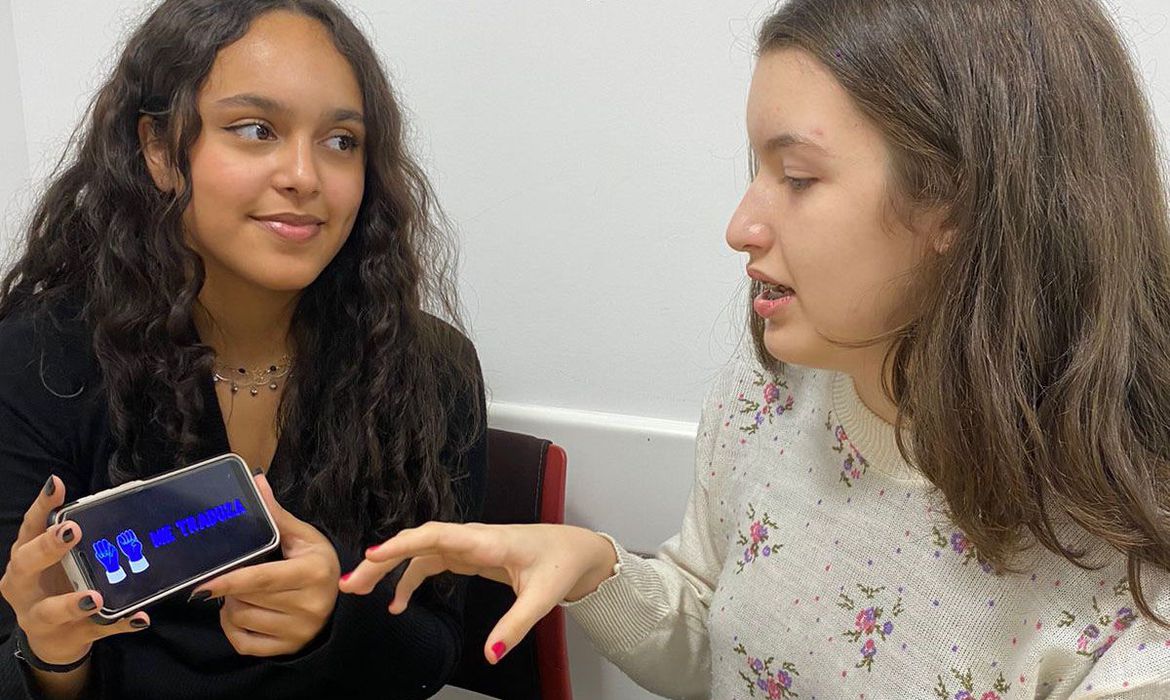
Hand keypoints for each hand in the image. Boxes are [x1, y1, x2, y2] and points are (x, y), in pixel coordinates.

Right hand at [0, 476, 149, 665]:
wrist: (54, 637)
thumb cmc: (58, 582)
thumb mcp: (63, 557)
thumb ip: (82, 532)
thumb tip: (122, 495)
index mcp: (26, 556)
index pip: (30, 527)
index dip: (41, 507)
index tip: (56, 485)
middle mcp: (24, 584)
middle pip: (26, 564)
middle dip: (47, 547)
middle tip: (71, 532)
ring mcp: (40, 615)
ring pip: (49, 611)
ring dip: (72, 603)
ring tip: (95, 597)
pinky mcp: (68, 636)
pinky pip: (95, 630)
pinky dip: (118, 624)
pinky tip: (138, 617)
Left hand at [193, 473, 339, 656]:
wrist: (340, 603)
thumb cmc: (317, 564)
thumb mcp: (303, 537)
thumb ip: (276, 515)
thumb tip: (256, 482)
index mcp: (313, 573)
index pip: (261, 578)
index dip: (229, 581)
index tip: (203, 585)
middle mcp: (310, 605)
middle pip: (245, 598)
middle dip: (232, 587)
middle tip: (239, 575)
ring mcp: (299, 631)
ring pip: (241, 619)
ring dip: (231, 605)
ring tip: (243, 593)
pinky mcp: (288, 648)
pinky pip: (243, 643)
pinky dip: (232, 628)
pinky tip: (241, 613)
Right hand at [339, 522, 617, 663]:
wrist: (576, 549)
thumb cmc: (561, 563)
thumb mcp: (542, 598)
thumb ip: (515, 627)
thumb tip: (491, 655)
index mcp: (487, 542)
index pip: (437, 536)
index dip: (403, 543)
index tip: (373, 554)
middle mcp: (473, 538)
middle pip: (418, 542)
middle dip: (383, 559)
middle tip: (351, 583)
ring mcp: (468, 545)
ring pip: (419, 551)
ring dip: (389, 568)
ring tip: (360, 591)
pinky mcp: (469, 554)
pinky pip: (430, 562)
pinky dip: (410, 578)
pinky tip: (398, 602)